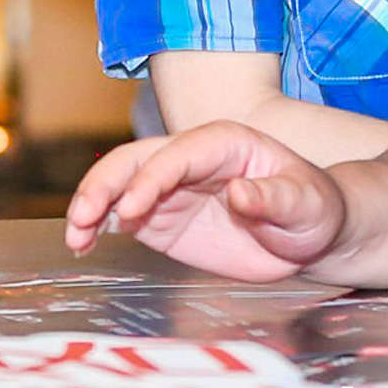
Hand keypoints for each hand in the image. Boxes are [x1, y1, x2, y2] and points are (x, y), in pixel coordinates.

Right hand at [62, 121, 345, 282]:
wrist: (310, 234)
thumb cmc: (313, 209)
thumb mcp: (306, 203)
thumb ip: (274, 196)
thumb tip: (238, 192)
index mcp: (220, 143)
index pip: (174, 154)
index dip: (149, 179)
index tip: (133, 211)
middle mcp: (186, 158)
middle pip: (133, 161)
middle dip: (104, 186)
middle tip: (83, 219)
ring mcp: (169, 188)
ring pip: (118, 185)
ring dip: (91, 206)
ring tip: (74, 237)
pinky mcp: (161, 218)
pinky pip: (120, 215)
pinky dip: (97, 227)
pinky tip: (81, 245)